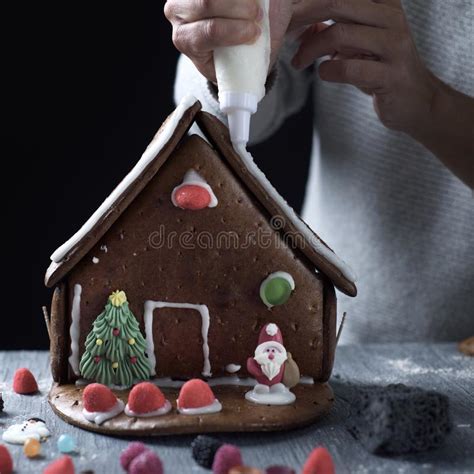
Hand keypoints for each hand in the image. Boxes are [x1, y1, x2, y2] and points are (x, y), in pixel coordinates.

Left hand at [164, 0, 293, 82]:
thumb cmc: (229, 55)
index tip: (255, 33)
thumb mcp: (233, 70)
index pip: (208, 32)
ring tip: (256, 5)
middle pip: (207, 2)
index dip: (234, 31)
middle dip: (238, 8)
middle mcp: (177, 14)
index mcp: (186, 41)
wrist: (218, 33)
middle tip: (259, 16)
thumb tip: (251, 93)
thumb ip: (243, 75)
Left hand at [291, 0, 439, 136]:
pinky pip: (349, 68)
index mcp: (383, 4)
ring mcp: (394, 45)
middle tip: (284, 32)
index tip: (287, 13)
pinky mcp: (391, 74)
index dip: (310, 1)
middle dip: (303, 15)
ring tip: (299, 61)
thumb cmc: (382, 70)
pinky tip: (324, 73)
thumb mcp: (359, 44)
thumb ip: (336, 29)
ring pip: (340, 34)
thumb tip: (302, 24)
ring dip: (311, 49)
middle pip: (337, 2)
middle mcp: (391, 18)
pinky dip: (328, 71)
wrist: (416, 101)